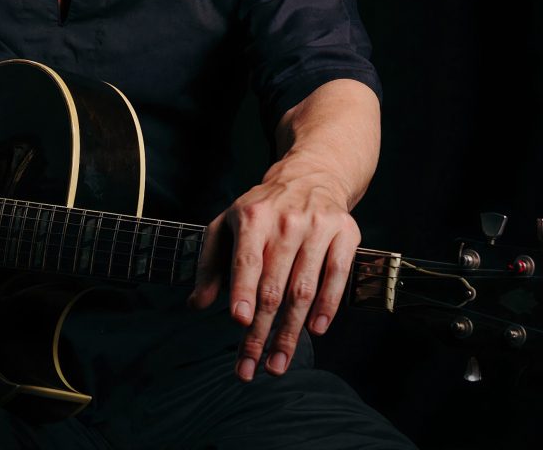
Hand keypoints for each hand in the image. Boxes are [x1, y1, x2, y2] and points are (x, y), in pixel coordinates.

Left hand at [188, 162, 359, 380]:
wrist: (310, 176)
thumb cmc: (261, 209)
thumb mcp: (227, 225)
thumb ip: (210, 264)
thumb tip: (196, 305)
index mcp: (251, 217)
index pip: (247, 260)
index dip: (242, 291)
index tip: (239, 322)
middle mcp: (285, 221)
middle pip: (273, 285)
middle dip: (261, 331)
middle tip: (251, 367)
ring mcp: (317, 227)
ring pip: (303, 288)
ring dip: (291, 332)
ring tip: (278, 363)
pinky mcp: (345, 233)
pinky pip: (336, 276)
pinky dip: (327, 306)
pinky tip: (316, 330)